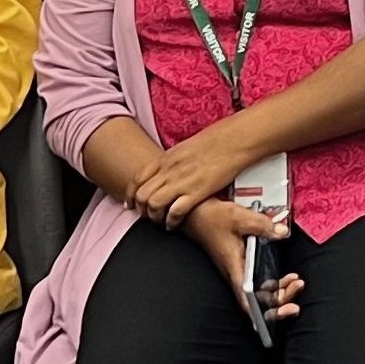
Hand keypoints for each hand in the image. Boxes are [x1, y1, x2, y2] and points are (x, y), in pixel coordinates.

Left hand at [129, 125, 262, 228]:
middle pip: (141, 194)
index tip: (131, 204)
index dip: (130, 195)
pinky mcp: (197, 192)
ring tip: (160, 221)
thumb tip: (167, 171)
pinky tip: (174, 223)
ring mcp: (182, 181)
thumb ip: (173, 162)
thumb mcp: (186, 148)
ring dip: (154, 217)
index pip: (137, 179)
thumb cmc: (216, 141)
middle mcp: (169, 170)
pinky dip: (171, 221)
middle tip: (146, 216)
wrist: (234, 139)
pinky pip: (175, 211)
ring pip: (153, 204)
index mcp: (166, 158)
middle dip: (141, 209)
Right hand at [185, 193, 302, 322]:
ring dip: (281, 292)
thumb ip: (262, 225)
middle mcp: (237, 275)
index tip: (278, 312)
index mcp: (234, 268)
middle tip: (297, 287)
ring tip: (297, 282)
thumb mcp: (239, 217)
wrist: (197, 215)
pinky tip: (288, 277)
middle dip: (281, 300)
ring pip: (262, 294)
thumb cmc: (213, 219)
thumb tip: (282, 232)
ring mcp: (240, 273)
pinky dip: (276, 283)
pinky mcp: (243, 267)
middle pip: (259, 301)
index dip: (260, 313)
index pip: (246, 299)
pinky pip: (262, 283)